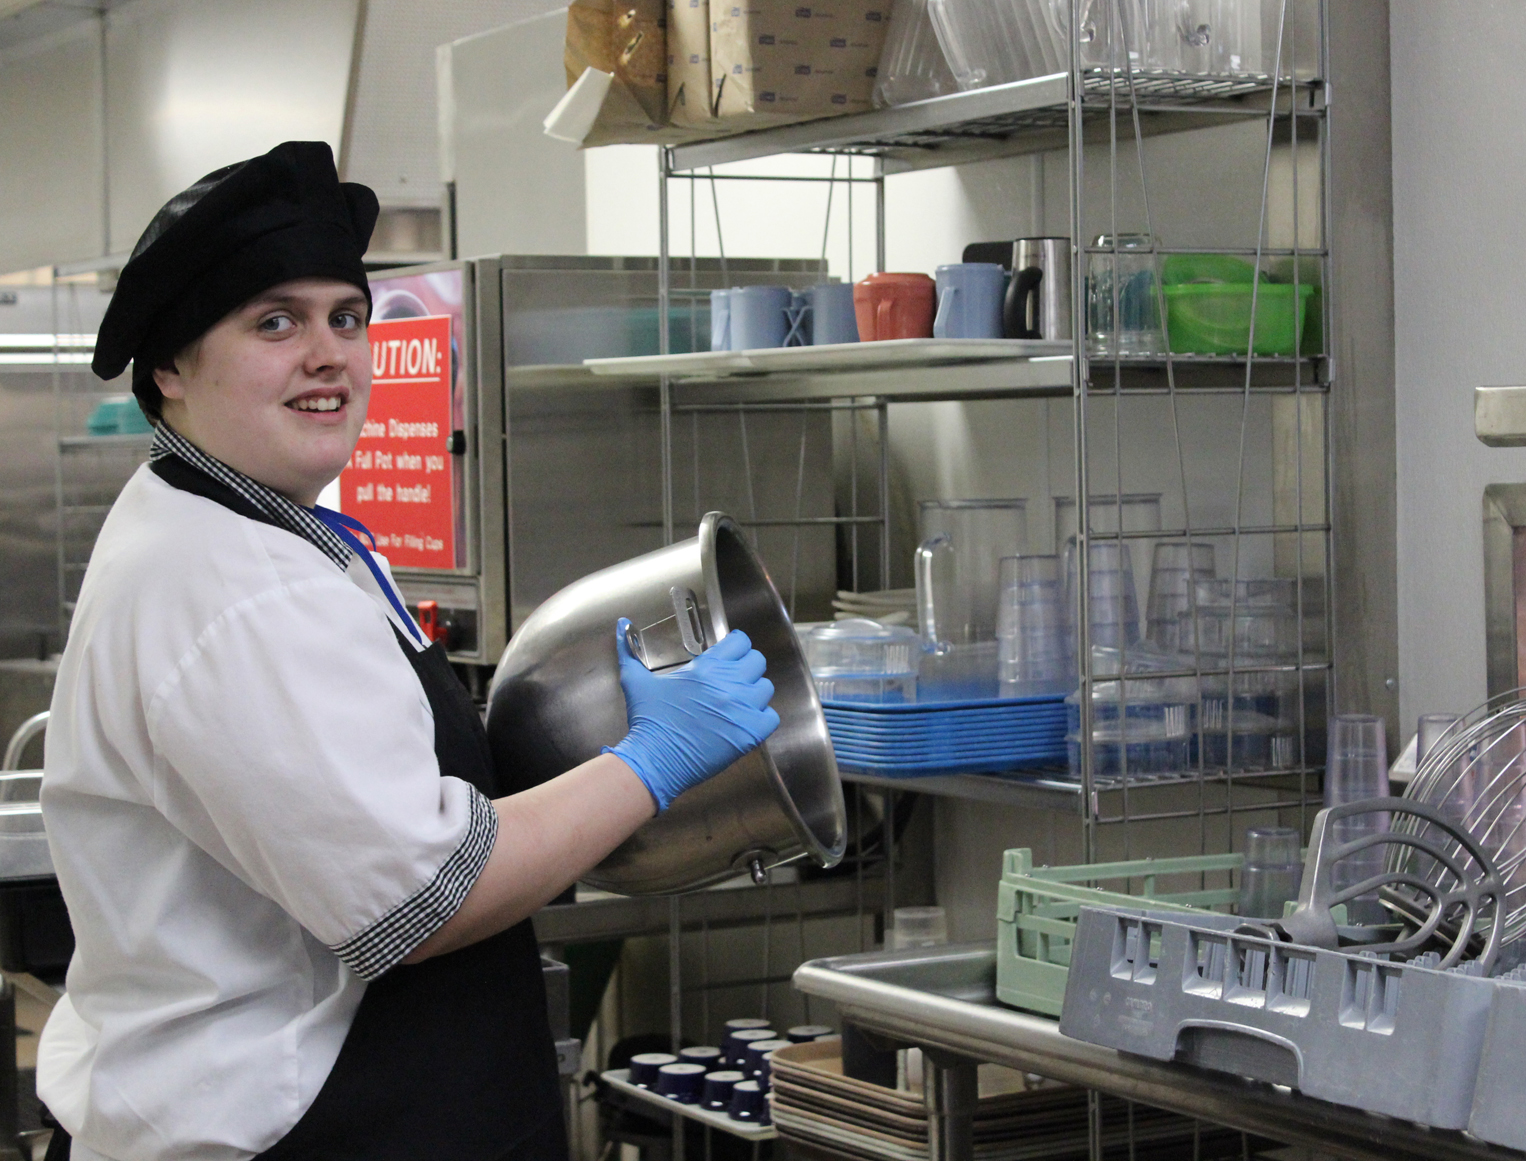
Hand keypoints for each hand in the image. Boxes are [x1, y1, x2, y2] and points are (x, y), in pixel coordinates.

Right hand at [604, 618, 780, 812]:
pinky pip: (771, 717)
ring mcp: (743, 709)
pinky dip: (761, 718)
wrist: (655, 760)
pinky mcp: (750, 733)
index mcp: (708, 667)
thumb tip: (621, 624)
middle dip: (746, 667)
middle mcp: (730, 684)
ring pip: (766, 688)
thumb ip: (629, 651)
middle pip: (757, 661)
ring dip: (754, 693)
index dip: (735, 646)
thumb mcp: (636, 681)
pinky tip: (744, 722)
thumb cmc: (648, 721)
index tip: (729, 655)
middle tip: (733, 679)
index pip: (740, 642)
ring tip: (737, 702)